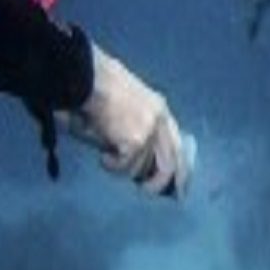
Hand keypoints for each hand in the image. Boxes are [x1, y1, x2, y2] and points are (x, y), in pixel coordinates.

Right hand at [72, 45, 192, 197]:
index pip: (179, 144)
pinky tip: (102, 157)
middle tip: (146, 190)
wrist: (88, 79)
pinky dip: (111, 166)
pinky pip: (125, 167)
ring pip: (141, 167)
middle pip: (170, 163)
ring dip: (122, 168)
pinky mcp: (135, 141)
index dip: (182, 168)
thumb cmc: (97, 90)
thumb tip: (140, 162)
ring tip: (107, 157)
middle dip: (159, 182)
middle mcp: (161, 120)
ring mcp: (150, 131)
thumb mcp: (126, 109)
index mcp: (160, 109)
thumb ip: (137, 130)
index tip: (180, 186)